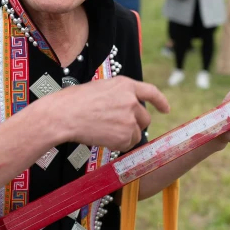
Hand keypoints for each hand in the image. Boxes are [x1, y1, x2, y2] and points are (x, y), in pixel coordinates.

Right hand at [42, 76, 169, 151]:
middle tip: (118, 127)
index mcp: (125, 85)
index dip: (160, 101)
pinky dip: (119, 145)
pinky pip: (128, 144)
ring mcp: (129, 118)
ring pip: (137, 133)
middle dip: (135, 124)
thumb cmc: (75, 101)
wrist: (64, 115)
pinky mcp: (125, 135)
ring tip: (104, 131)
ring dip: (125, 136)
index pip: (151, 92)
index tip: (165, 109)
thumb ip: (118, 96)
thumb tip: (126, 109)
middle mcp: (131, 100)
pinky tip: (103, 138)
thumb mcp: (100, 88)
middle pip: (145, 118)